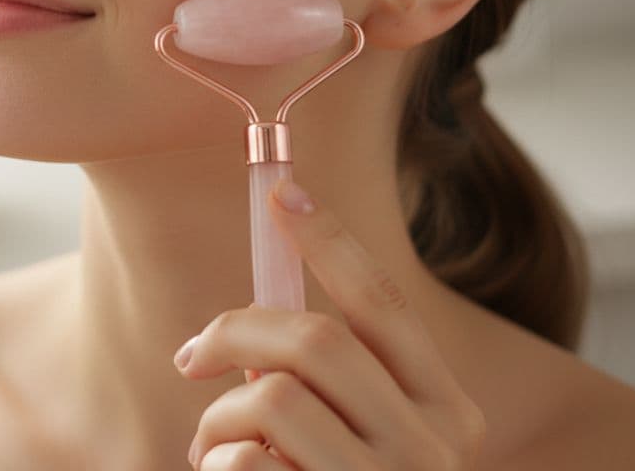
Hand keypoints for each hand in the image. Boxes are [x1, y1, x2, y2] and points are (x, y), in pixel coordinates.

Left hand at [172, 179, 485, 469]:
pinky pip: (243, 465)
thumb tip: (251, 322)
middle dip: (232, 332)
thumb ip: (332, 382)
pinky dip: (216, 469)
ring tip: (213, 450)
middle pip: (312, 338)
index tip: (283, 191)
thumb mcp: (365, 439)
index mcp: (444, 409)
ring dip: (216, 422)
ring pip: (268, 399)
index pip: (385, 303)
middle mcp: (430, 447)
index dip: (331, 240)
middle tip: (191, 356)